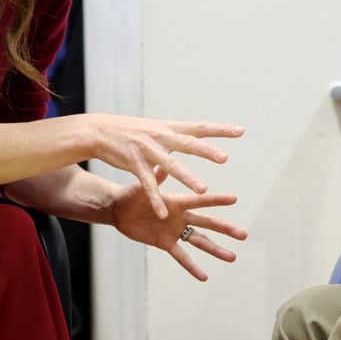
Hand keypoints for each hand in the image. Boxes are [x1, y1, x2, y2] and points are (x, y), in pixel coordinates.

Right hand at [84, 114, 243, 218]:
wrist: (100, 131)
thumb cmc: (131, 130)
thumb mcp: (155, 128)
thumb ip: (175, 134)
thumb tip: (196, 131)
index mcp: (170, 128)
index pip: (199, 127)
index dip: (219, 129)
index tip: (240, 131)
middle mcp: (162, 137)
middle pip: (188, 144)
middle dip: (206, 151)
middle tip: (224, 158)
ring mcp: (148, 150)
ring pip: (171, 166)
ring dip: (187, 178)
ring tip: (203, 190)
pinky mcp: (134, 164)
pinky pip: (148, 184)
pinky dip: (156, 199)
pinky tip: (163, 213)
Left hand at [110, 168, 248, 280]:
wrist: (119, 210)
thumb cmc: (130, 194)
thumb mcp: (141, 187)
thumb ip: (154, 179)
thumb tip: (162, 164)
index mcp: (178, 201)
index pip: (201, 201)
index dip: (217, 200)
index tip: (235, 199)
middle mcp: (181, 216)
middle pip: (208, 223)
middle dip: (225, 229)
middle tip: (243, 235)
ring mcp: (175, 231)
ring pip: (200, 242)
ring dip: (216, 249)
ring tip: (232, 257)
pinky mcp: (165, 243)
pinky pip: (182, 256)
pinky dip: (192, 267)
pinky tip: (204, 276)